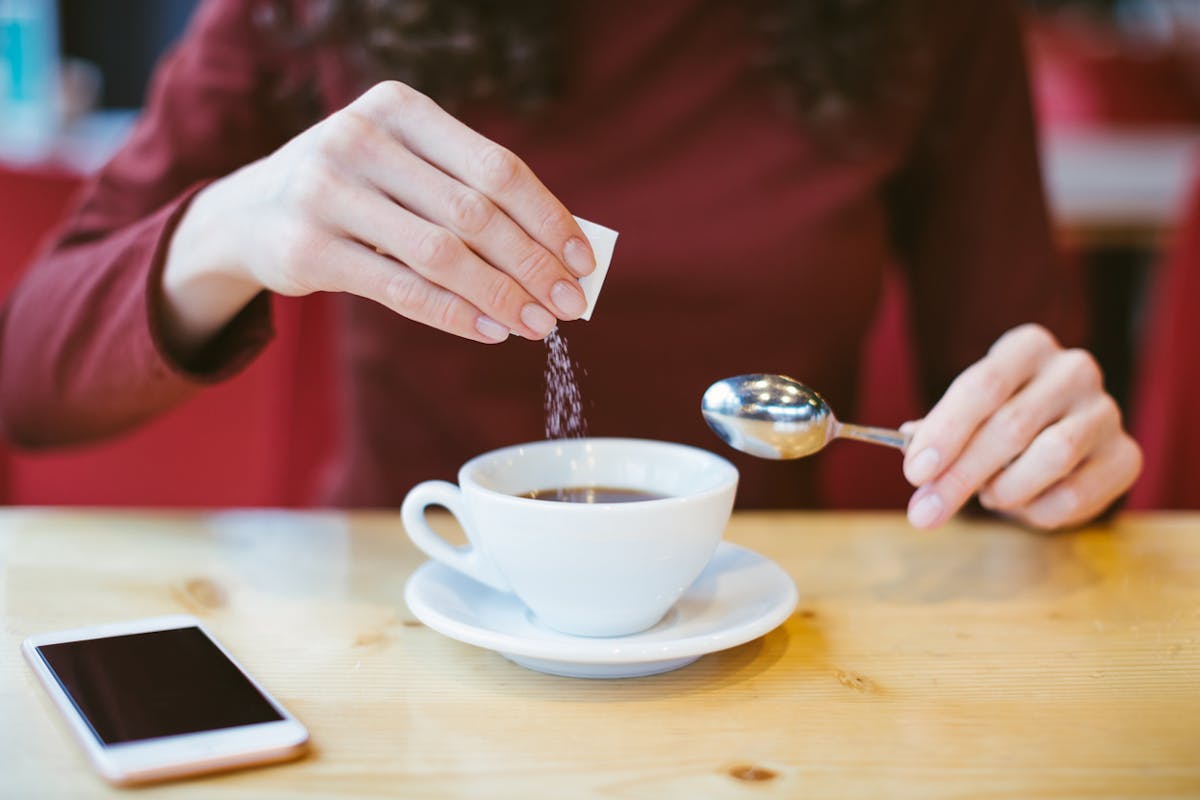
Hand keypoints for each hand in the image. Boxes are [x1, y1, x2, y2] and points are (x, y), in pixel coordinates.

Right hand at [165, 81, 594, 350]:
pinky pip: (401, 290)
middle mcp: (360, 139)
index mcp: (400, 108)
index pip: (497, 167)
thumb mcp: (404, 166)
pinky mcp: (307, 249)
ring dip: (500, 297)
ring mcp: (327, 192)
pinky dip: (455, 315)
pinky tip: (490, 331)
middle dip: (532, 266)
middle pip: (475, 213)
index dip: (548, 218)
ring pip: (441, 255)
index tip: (582, 262)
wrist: (248, 212)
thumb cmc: (356, 189)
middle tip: (569, 306)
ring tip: (537, 326)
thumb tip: (556, 254)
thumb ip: (468, 193)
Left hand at [901, 324, 1141, 529]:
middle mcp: (1073, 370)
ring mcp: (1106, 411)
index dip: (945, 432)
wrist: (1064, 443)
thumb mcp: (966, 416)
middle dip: (960, 476)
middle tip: (925, 512)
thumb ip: (938, 432)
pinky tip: (1023, 505)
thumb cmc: (1000, 421)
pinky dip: (1036, 510)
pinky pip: (1075, 494)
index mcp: (1027, 348)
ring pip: (1051, 457)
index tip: (915, 472)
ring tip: (988, 496)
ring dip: (1004, 490)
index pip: (982, 385)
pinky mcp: (1126, 456)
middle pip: (1012, 426)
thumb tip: (912, 452)